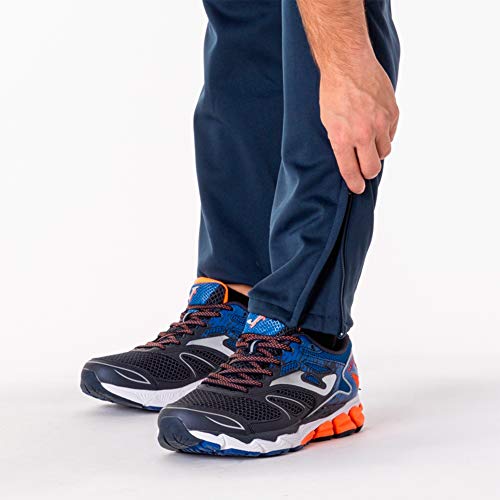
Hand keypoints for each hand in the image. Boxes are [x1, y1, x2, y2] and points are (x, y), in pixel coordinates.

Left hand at [319, 55, 398, 193]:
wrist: (348, 63)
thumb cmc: (333, 93)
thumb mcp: (328, 122)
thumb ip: (340, 142)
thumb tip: (350, 160)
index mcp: (343, 138)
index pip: (351, 171)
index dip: (355, 184)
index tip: (358, 189)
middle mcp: (363, 134)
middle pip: (372, 168)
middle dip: (368, 172)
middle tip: (365, 168)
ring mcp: (380, 123)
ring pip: (384, 152)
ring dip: (377, 151)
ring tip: (369, 141)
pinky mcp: (392, 112)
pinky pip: (391, 134)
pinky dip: (385, 134)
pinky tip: (376, 125)